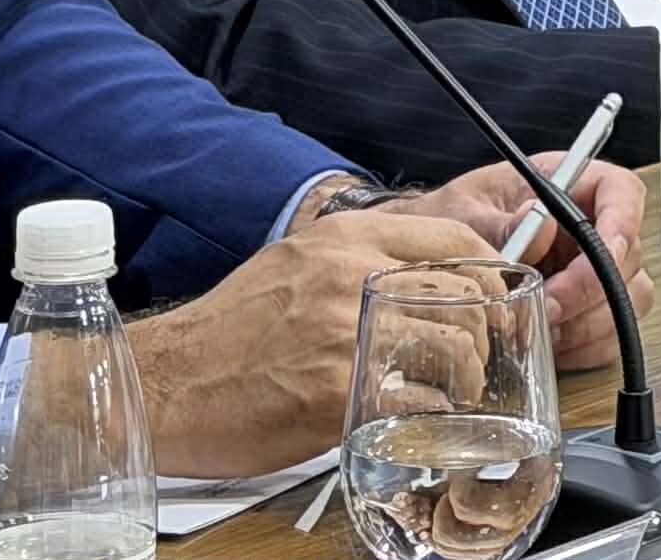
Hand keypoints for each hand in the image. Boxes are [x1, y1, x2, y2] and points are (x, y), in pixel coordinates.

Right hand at [129, 187, 555, 478]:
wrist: (167, 383)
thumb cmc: (227, 334)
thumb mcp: (296, 267)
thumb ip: (357, 262)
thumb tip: (423, 276)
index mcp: (344, 238)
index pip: (452, 239)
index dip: (488, 273)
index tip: (493, 300)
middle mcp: (350, 274)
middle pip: (464, 293)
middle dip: (484, 331)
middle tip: (477, 358)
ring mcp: (346, 332)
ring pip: (455, 345)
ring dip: (467, 377)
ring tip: (451, 394)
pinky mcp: (337, 391)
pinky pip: (421, 401)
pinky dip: (432, 416)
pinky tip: (416, 421)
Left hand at [382, 159, 650, 368]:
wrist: (424, 258)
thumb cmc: (444, 222)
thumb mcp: (460, 213)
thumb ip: (500, 221)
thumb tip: (539, 224)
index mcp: (567, 185)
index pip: (622, 191)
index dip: (625, 221)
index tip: (605, 252)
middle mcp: (589, 226)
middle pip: (628, 255)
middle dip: (590, 289)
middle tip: (547, 308)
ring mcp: (591, 271)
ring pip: (628, 300)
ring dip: (589, 323)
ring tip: (541, 331)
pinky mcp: (586, 311)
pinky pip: (609, 335)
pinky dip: (585, 348)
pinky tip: (549, 348)